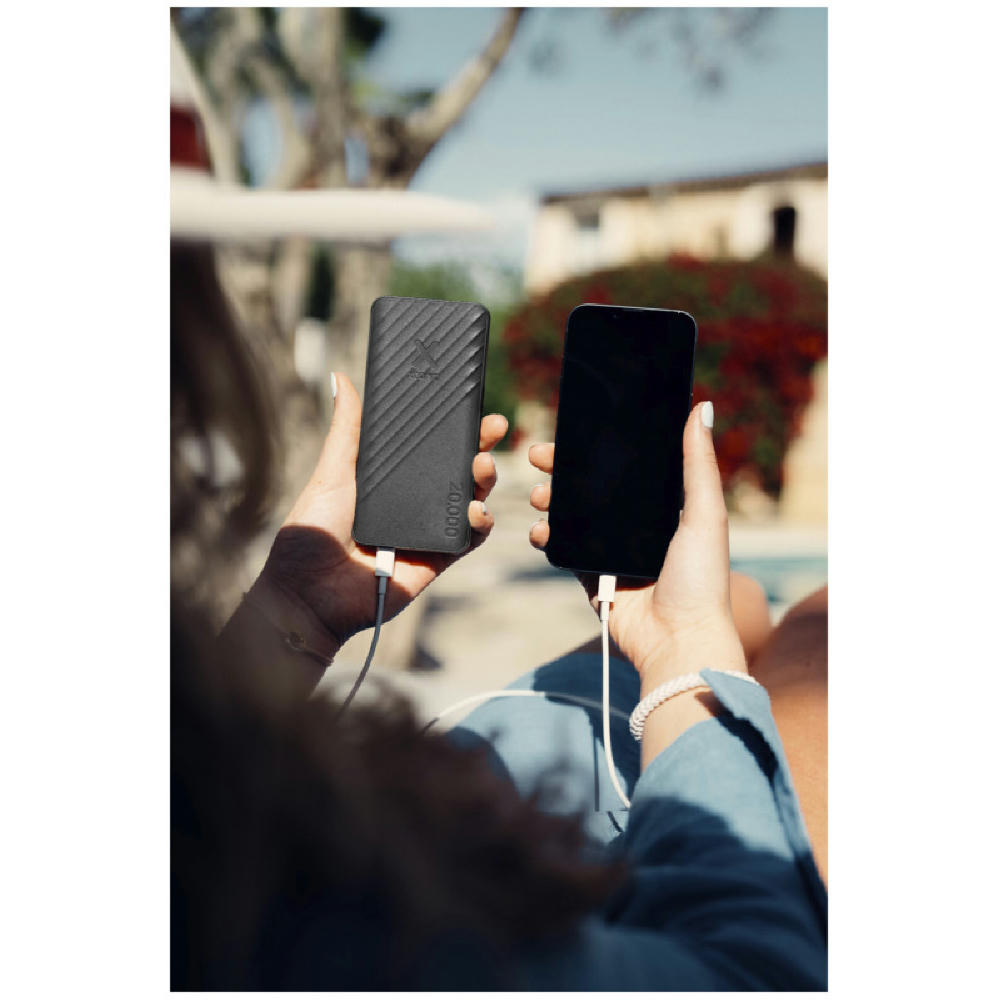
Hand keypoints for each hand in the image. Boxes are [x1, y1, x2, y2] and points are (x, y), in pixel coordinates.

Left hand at [261, 372, 507, 647]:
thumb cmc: (310, 535)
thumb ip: (347, 430)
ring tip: (482, 465)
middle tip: (492, 427)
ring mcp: (428, 532)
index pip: (431, 449)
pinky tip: (476, 509)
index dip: (454, 428)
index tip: (472, 406)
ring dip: (484, 480)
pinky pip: (469, 539)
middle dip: (480, 446)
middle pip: (458, 470)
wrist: (308, 593)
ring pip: (470, 500)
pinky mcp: (437, 560)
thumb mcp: (331, 472)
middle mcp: (413, 504)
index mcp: (390, 481)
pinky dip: (480, 522)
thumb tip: (341, 379)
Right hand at [527, 402, 746, 684]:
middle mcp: (636, 527)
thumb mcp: (705, 514)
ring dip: (550, 500)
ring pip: (571, 515)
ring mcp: (612, 551)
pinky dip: (547, 537)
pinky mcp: (592, 576)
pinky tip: (540, 531)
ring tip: (538, 495)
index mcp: (664, 508)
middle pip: (591, 488)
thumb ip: (698, 463)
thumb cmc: (701, 580)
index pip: (625, 468)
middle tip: (538, 456)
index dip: (598, 449)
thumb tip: (701, 406)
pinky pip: (563, 550)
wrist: (677, 641)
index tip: (574, 431)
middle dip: (562, 470)